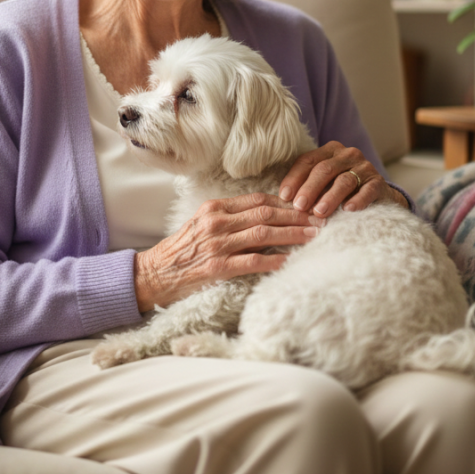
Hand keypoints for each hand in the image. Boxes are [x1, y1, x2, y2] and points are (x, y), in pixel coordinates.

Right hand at [134, 193, 323, 310]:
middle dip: (297, 215)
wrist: (154, 274)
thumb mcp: (203, 226)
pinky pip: (253, 260)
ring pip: (263, 233)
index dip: (286, 202)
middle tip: (320, 219)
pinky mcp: (216, 266)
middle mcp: (216, 221)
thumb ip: (230, 220)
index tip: (307, 206)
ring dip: (293, 234)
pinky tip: (291, 260)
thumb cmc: (182, 251)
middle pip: (266, 213)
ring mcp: (217, 244)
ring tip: (314, 236)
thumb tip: (266, 219)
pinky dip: (274, 259)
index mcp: (214, 208)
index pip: (258, 199)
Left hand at [278, 141, 407, 217]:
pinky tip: (348, 210)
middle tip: (299, 207)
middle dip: (309, 189)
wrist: (378, 197)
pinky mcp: (379, 182)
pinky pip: (367, 190)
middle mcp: (347, 154)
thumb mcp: (322, 184)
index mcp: (329, 150)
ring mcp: (365, 167)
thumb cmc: (340, 191)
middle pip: (324, 169)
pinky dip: (358, 200)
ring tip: (319, 213)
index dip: (294, 179)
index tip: (283, 197)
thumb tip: (280, 201)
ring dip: (330, 197)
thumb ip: (305, 186)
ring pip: (344, 180)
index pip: (307, 161)